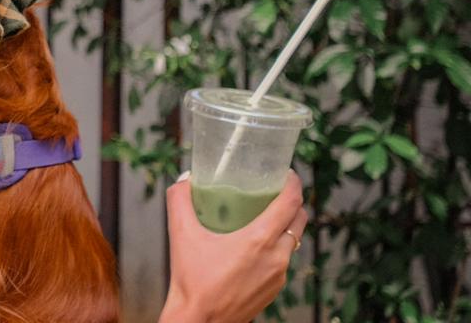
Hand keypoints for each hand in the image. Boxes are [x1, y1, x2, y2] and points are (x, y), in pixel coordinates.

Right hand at [159, 170, 306, 322]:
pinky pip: (283, 260)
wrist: (199, 320)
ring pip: (292, 241)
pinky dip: (275, 247)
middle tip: (275, 190)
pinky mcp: (275, 289)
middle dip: (292, 201)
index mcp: (259, 240)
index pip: (290, 203)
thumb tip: (185, 180)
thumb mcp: (181, 234)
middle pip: (299, 220)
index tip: (287, 173)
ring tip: (263, 217)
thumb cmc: (192, 281)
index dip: (293, 183)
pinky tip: (255, 246)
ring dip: (283, 225)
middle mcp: (277, 257)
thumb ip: (180, 201)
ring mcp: (279, 275)